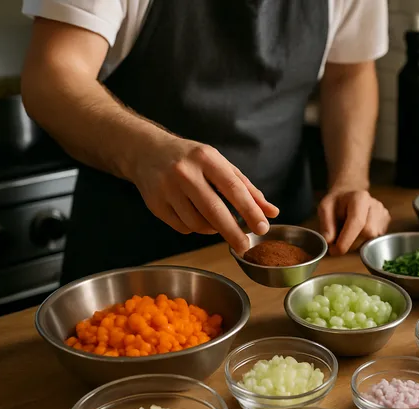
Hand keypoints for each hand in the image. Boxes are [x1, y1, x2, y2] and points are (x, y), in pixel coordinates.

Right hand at [123, 134, 278, 253]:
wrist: (146, 152)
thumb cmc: (192, 159)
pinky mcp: (156, 204)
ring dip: (213, 229)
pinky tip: (196, 217)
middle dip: (233, 232)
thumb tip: (271, 212)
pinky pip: (183, 228)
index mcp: (206, 158)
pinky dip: (195, 228)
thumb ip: (248, 189)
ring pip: (198, 223)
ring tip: (217, 223)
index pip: (233, 188)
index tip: (262, 227)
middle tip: (245, 246)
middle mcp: (185, 172)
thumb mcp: (221, 165)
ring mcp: (167, 189)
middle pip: (214, 210)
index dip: (250, 210)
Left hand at [318, 187, 389, 254]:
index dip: (347, 239)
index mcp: (360, 198)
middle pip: (367, 233)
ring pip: (372, 239)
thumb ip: (326, 224)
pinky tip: (357, 233)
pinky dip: (363, 241)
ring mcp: (383, 214)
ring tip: (347, 234)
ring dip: (357, 243)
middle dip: (350, 243)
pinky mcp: (386, 222)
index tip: (335, 251)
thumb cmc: (337, 203)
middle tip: (337, 244)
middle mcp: (375, 205)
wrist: (350, 196)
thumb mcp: (325, 208)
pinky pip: (375, 240)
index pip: (357, 222)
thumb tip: (330, 241)